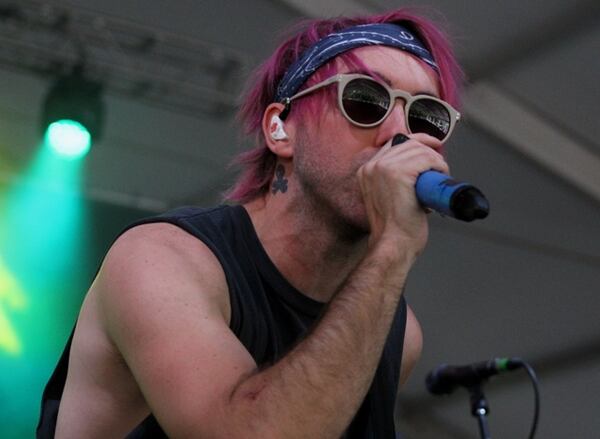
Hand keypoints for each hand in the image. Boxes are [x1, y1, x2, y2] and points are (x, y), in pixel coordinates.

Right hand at [357, 133, 448, 255]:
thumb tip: (421, 170)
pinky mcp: (397, 174)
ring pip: (420, 150)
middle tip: (440, 172)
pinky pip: (426, 158)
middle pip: (409, 143)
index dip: (418, 141)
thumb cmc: (396, 229)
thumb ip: (396, 182)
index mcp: (367, 171)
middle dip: (430, 153)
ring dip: (436, 162)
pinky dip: (438, 166)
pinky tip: (440, 176)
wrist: (393, 244)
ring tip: (439, 179)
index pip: (395, 142)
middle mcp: (372, 166)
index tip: (434, 145)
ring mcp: (383, 168)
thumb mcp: (389, 198)